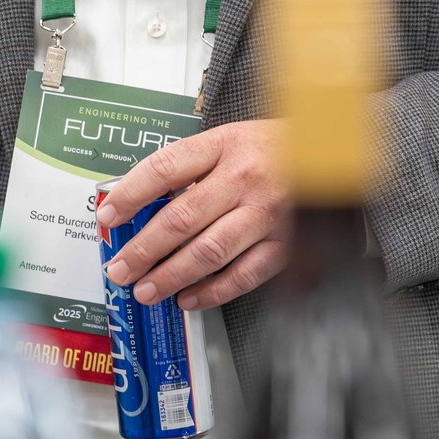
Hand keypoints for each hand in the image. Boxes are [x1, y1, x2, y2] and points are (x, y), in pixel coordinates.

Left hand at [93, 119, 289, 309]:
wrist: (331, 154)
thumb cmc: (270, 148)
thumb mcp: (228, 140)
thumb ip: (188, 168)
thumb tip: (137, 204)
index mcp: (224, 145)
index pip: (164, 169)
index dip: (129, 194)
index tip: (106, 216)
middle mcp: (245, 178)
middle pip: (181, 218)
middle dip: (143, 249)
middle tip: (120, 269)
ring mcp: (268, 213)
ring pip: (209, 251)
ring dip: (171, 276)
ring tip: (146, 290)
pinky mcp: (287, 242)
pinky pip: (245, 274)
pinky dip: (213, 291)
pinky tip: (189, 298)